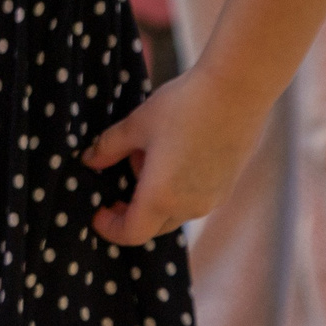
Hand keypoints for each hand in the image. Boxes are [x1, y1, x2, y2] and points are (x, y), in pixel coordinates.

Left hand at [81, 64, 269, 244]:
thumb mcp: (136, 125)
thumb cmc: (181, 108)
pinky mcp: (227, 187)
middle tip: (114, 190)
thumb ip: (108, 148)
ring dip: (154, 196)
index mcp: (162, 197)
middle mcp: (190, 207)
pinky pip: (193, 200)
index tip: (97, 213)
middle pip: (153, 225)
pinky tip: (172, 154)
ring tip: (145, 155)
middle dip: (130, 212)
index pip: (132, 233)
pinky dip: (175, 189)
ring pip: (175, 211)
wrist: (236, 93)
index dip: (110, 229)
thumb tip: (89, 161)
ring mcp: (213, 199)